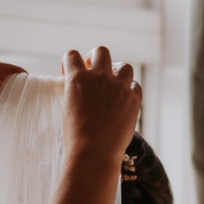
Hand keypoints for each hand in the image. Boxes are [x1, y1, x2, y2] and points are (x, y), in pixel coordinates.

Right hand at [60, 46, 141, 168]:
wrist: (94, 153)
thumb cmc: (76, 137)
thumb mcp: (68, 109)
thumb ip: (75, 93)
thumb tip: (81, 89)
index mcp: (77, 79)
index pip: (71, 55)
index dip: (69, 61)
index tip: (70, 72)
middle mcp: (99, 77)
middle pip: (101, 51)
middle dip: (96, 58)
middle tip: (94, 71)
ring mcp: (118, 86)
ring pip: (124, 65)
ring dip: (118, 72)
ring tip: (113, 85)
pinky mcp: (134, 97)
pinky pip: (135, 85)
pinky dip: (130, 90)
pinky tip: (124, 101)